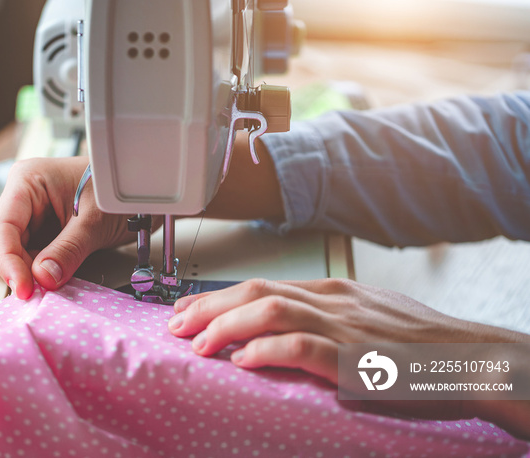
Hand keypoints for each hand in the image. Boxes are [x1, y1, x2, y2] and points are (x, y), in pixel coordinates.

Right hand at [0, 156, 138, 298]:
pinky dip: (35, 272)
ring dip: (22, 271)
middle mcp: (21, 199)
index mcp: (27, 181)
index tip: (25, 288)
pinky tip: (56, 273)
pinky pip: (23, 259)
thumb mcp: (96, 221)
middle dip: (11, 266)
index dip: (8, 262)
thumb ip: (69, 250)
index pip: (1, 228)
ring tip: (55, 273)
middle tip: (41, 282)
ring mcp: (28, 218)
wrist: (142, 191)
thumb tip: (43, 278)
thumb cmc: (119, 192)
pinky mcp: (39, 235)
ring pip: (2, 254)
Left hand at [167, 278, 529, 438]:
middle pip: (257, 290)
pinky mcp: (358, 356)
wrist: (469, 358)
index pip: (262, 284)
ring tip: (197, 344)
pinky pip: (302, 345)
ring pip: (271, 309)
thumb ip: (323, 320)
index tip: (187, 311)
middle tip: (176, 325)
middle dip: (209, 306)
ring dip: (227, 325)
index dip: (218, 297)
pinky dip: (267, 349)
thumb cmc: (416, 344)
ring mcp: (345, 325)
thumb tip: (280, 331)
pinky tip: (243, 361)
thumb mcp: (364, 318)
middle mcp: (332, 300)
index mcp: (331, 291)